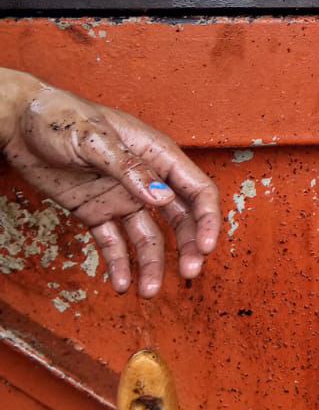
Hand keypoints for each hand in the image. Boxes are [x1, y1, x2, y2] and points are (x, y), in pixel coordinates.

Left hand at [0, 73, 220, 297]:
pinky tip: (120, 284)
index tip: (207, 247)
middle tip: (188, 273)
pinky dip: (118, 264)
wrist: (17, 123)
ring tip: (146, 292)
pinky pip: (113, 242)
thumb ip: (128, 168)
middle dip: (189, 247)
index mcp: (155, 153)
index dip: (208, 218)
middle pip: (179, 218)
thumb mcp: (94, 138)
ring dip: (151, 265)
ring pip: (148, 237)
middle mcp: (144, 179)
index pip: (195, 189)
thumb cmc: (58, 117)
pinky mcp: (96, 212)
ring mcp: (121, 197)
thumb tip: (162, 198)